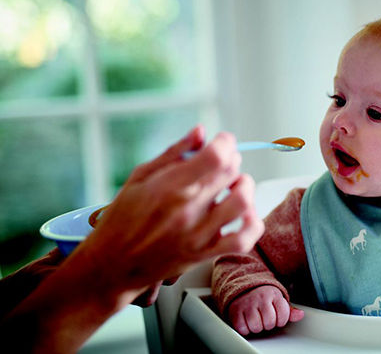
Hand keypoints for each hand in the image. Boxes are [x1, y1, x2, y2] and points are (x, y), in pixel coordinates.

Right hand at [75, 126, 264, 303]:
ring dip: (245, 188)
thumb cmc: (122, 218)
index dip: (226, 143)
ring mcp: (198, 234)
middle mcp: (187, 209)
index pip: (216, 156)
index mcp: (170, 186)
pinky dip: (253, 224)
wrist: (111, 265)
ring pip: (243, 203)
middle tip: (223, 164)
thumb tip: (201, 131)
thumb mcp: (141, 176)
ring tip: (235, 186)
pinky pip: (243, 240)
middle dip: (232, 161)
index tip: (222, 142)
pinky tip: (244, 215)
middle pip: (231, 173)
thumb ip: (175, 152)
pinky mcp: (204, 254)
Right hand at [228, 286, 303, 334]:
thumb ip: (289, 310)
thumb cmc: (263, 298)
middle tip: (264, 318)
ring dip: (257, 327)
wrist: (244, 289)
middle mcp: (261, 297)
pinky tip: (247, 321)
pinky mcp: (235, 311)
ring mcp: (247, 303)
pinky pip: (243, 328)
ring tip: (256, 320)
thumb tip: (300, 315)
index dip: (281, 320)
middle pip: (270, 322)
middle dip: (268, 324)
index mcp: (274, 294)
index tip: (276, 316)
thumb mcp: (277, 301)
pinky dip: (245, 329)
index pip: (283, 316)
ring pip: (256, 327)